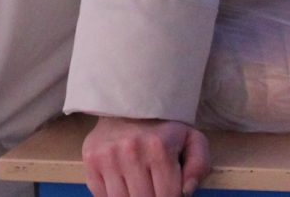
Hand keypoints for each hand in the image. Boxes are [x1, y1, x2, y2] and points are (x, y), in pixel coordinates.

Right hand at [82, 115, 209, 196]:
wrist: (129, 101)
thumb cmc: (164, 125)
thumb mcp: (191, 138)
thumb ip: (198, 165)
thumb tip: (186, 192)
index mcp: (159, 147)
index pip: (168, 196)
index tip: (171, 190)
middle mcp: (131, 152)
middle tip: (155, 186)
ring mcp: (108, 158)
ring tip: (141, 185)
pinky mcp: (91, 161)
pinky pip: (102, 196)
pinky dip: (114, 196)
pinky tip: (124, 183)